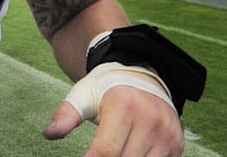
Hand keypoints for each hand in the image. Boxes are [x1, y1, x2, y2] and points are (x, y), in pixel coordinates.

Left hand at [45, 84, 183, 155]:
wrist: (143, 77)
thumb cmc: (107, 90)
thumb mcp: (84, 95)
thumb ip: (67, 114)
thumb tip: (49, 134)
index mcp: (124, 106)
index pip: (106, 151)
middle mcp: (150, 120)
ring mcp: (167, 134)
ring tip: (113, 156)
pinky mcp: (177, 145)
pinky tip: (130, 155)